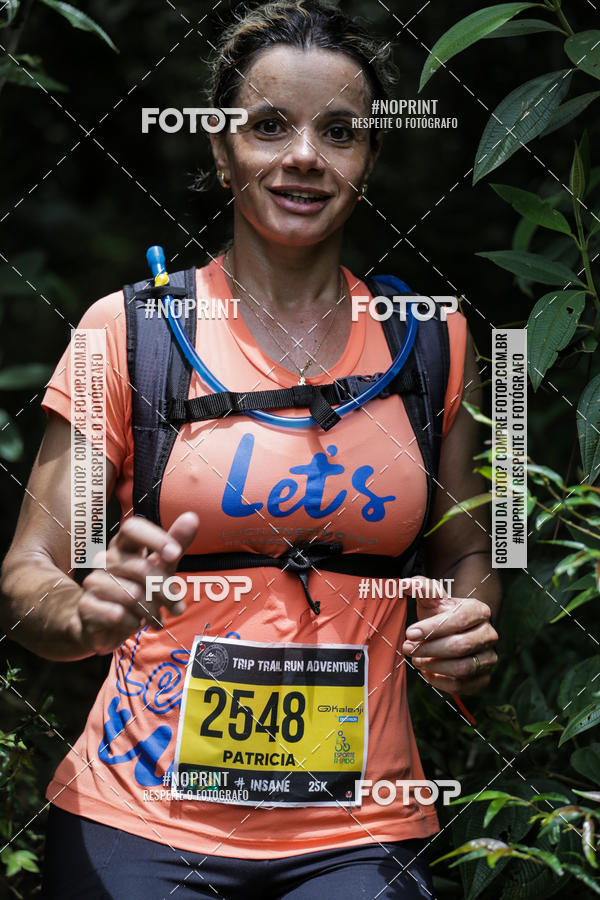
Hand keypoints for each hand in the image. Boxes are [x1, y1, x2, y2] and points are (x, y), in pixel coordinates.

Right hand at [67, 512, 198, 654]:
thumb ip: (175, 544)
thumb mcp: (161, 567)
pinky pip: (117, 614)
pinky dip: (133, 623)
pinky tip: (135, 624)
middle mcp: (105, 559)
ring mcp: (93, 581)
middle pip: (140, 567)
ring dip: (152, 611)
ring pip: (132, 595)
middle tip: (178, 607)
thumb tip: (192, 517)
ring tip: (158, 619)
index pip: (132, 528)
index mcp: (123, 545)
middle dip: (165, 590)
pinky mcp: (87, 605)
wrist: (103, 623)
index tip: (175, 554)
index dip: (155, 538)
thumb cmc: (138, 589)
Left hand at [401, 575, 497, 694]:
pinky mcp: (483, 678)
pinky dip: (441, 682)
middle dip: (430, 649)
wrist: (452, 633)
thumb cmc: (439, 614)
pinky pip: (463, 686)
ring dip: (434, 666)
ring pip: (462, 668)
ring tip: (416, 660)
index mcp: (479, 611)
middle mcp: (489, 634)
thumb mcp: (431, 599)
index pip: (458, 620)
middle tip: (408, 649)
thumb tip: (406, 584)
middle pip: (460, 646)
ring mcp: (489, 657)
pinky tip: (427, 673)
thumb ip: (421, 588)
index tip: (409, 633)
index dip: (432, 628)